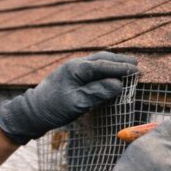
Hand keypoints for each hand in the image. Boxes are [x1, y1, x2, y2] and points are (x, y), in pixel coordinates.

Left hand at [0, 52, 138, 143]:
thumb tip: (118, 84)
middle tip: (138, 64)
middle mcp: (75, 64)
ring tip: (128, 66)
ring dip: (113, 63)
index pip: (104, 65)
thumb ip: (98, 92)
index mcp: (76, 69)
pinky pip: (92, 67)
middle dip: (121, 61)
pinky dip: (104, 68)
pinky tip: (110, 73)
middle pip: (102, 58)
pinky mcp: (70, 75)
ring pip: (97, 61)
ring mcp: (72, 68)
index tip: (138, 71)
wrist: (31, 112)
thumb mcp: (77, 103)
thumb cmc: (53, 108)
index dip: (123, 68)